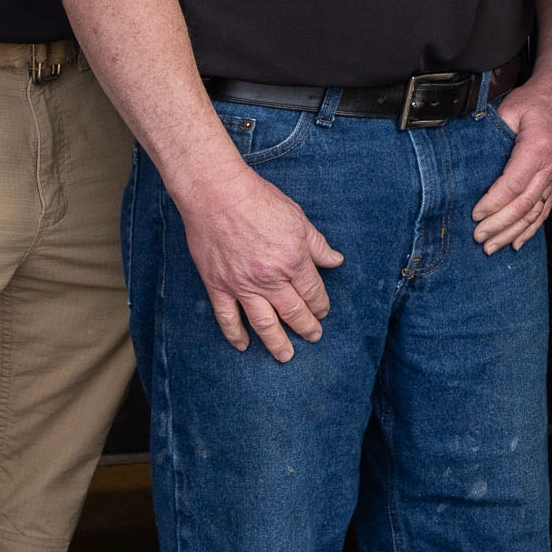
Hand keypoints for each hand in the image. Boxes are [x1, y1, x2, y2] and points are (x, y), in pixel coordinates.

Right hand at [173, 162, 344, 360]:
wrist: (216, 195)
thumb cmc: (259, 200)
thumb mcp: (298, 218)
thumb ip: (317, 245)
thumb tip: (335, 261)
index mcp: (293, 260)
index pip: (313, 292)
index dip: (321, 305)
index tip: (323, 312)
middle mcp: (270, 278)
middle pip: (293, 313)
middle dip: (307, 328)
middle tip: (314, 337)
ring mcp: (242, 286)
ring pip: (264, 324)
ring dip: (278, 343)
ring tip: (287, 356)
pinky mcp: (218, 287)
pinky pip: (228, 319)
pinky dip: (236, 336)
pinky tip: (244, 345)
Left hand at [473, 68, 551, 253]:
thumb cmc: (534, 98)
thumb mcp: (510, 108)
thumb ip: (494, 133)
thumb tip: (472, 156)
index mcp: (538, 149)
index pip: (513, 185)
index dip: (493, 203)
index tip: (474, 214)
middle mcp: (551, 166)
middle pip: (524, 205)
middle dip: (499, 225)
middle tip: (478, 238)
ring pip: (535, 212)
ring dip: (512, 232)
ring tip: (492, 247)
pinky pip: (545, 209)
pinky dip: (531, 228)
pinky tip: (517, 242)